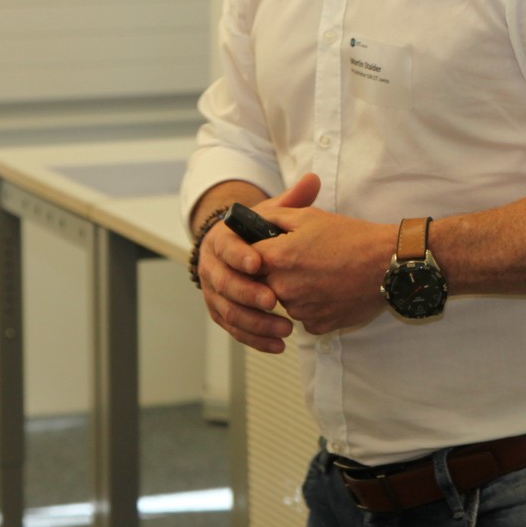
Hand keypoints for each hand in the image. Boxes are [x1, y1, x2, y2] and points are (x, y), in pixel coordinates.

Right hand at [197, 175, 319, 353]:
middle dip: (248, 294)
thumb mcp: (271, 214)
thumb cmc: (257, 231)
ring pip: (228, 312)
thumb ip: (291, 201)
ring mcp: (214, 293)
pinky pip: (234, 329)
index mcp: (222, 240)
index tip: (258, 264)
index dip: (240, 255)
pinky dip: (254, 339)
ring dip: (255, 323)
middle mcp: (212, 268)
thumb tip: (313, 180)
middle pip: (224, 284)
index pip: (226, 247)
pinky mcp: (221, 312)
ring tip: (284, 329)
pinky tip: (277, 346)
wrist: (237, 250)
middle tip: (274, 302)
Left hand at [251, 173, 395, 334]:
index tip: (268, 248)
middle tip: (302, 259)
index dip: (256, 252)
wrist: (388, 264)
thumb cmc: (351, 236)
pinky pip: (304, 316)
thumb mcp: (310, 216)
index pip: (246, 259)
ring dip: (294, 290)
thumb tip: (253, 222)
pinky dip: (313, 305)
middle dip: (275, 271)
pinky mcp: (316, 326)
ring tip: (321, 272)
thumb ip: (274, 217)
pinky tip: (331, 289)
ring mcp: (300, 311)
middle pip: (263, 282)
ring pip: (285, 301)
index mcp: (277, 258)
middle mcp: (283, 288)